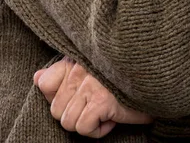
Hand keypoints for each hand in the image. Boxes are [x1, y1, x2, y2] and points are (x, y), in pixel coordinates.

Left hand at [34, 57, 153, 138]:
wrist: (152, 77)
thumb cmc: (121, 75)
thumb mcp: (88, 69)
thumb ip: (60, 73)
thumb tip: (36, 78)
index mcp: (75, 60)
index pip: (44, 83)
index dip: (57, 97)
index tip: (78, 97)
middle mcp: (79, 70)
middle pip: (55, 110)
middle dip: (75, 114)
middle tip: (96, 106)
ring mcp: (89, 85)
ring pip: (68, 122)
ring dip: (87, 123)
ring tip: (104, 111)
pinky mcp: (100, 101)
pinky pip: (84, 128)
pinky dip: (98, 130)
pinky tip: (112, 117)